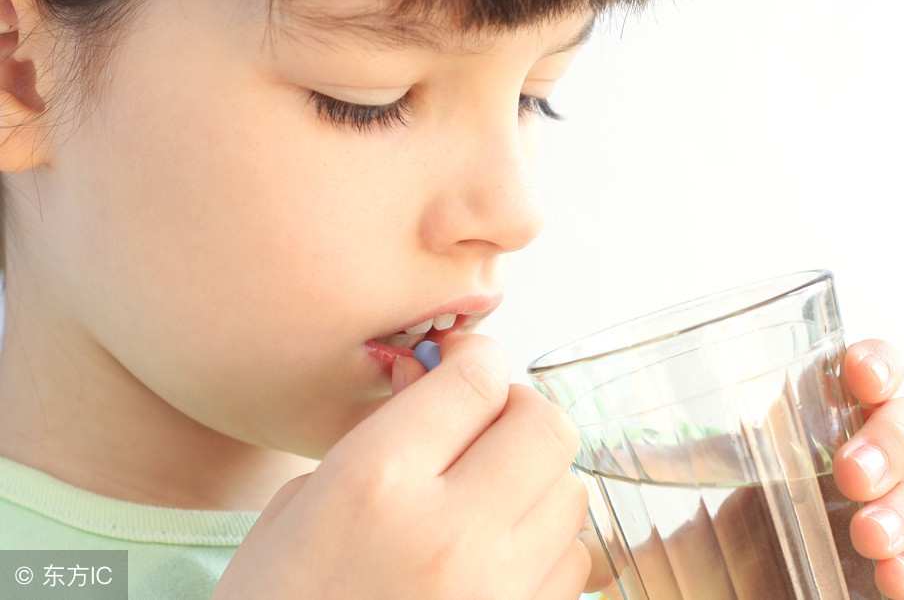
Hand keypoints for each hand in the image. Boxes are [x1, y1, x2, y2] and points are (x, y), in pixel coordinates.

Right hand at [211, 333, 590, 599]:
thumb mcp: (299, 506)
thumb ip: (379, 439)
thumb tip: (436, 386)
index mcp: (378, 482)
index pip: (477, 379)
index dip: (476, 359)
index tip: (463, 367)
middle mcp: (448, 531)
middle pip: (545, 425)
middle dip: (520, 410)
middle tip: (486, 425)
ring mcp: (495, 588)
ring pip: (570, 489)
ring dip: (537, 477)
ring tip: (490, 494)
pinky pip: (572, 559)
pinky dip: (546, 543)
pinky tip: (499, 552)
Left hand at [582, 339, 903, 599]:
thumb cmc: (710, 558)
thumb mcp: (673, 504)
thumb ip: (638, 468)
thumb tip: (560, 442)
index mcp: (807, 435)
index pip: (862, 378)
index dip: (872, 364)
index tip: (853, 371)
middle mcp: (860, 470)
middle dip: (893, 439)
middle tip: (848, 472)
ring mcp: (892, 523)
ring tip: (867, 533)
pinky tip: (894, 577)